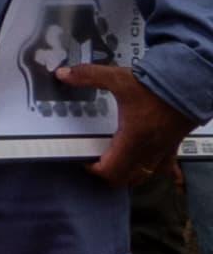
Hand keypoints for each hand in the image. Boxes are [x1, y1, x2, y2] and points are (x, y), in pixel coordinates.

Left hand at [59, 61, 199, 185]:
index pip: (110, 170)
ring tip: (115, 162)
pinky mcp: (172, 147)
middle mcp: (148, 151)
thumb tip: (64, 74)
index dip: (93, 169)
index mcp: (132, 140)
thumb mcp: (118, 78)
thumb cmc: (156, 87)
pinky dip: (152, 170)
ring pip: (143, 176)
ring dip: (128, 174)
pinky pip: (163, 168)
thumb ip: (88, 76)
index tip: (84, 158)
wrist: (189, 86)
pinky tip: (146, 162)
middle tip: (96, 161)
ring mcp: (162, 151)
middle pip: (125, 178)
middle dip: (108, 174)